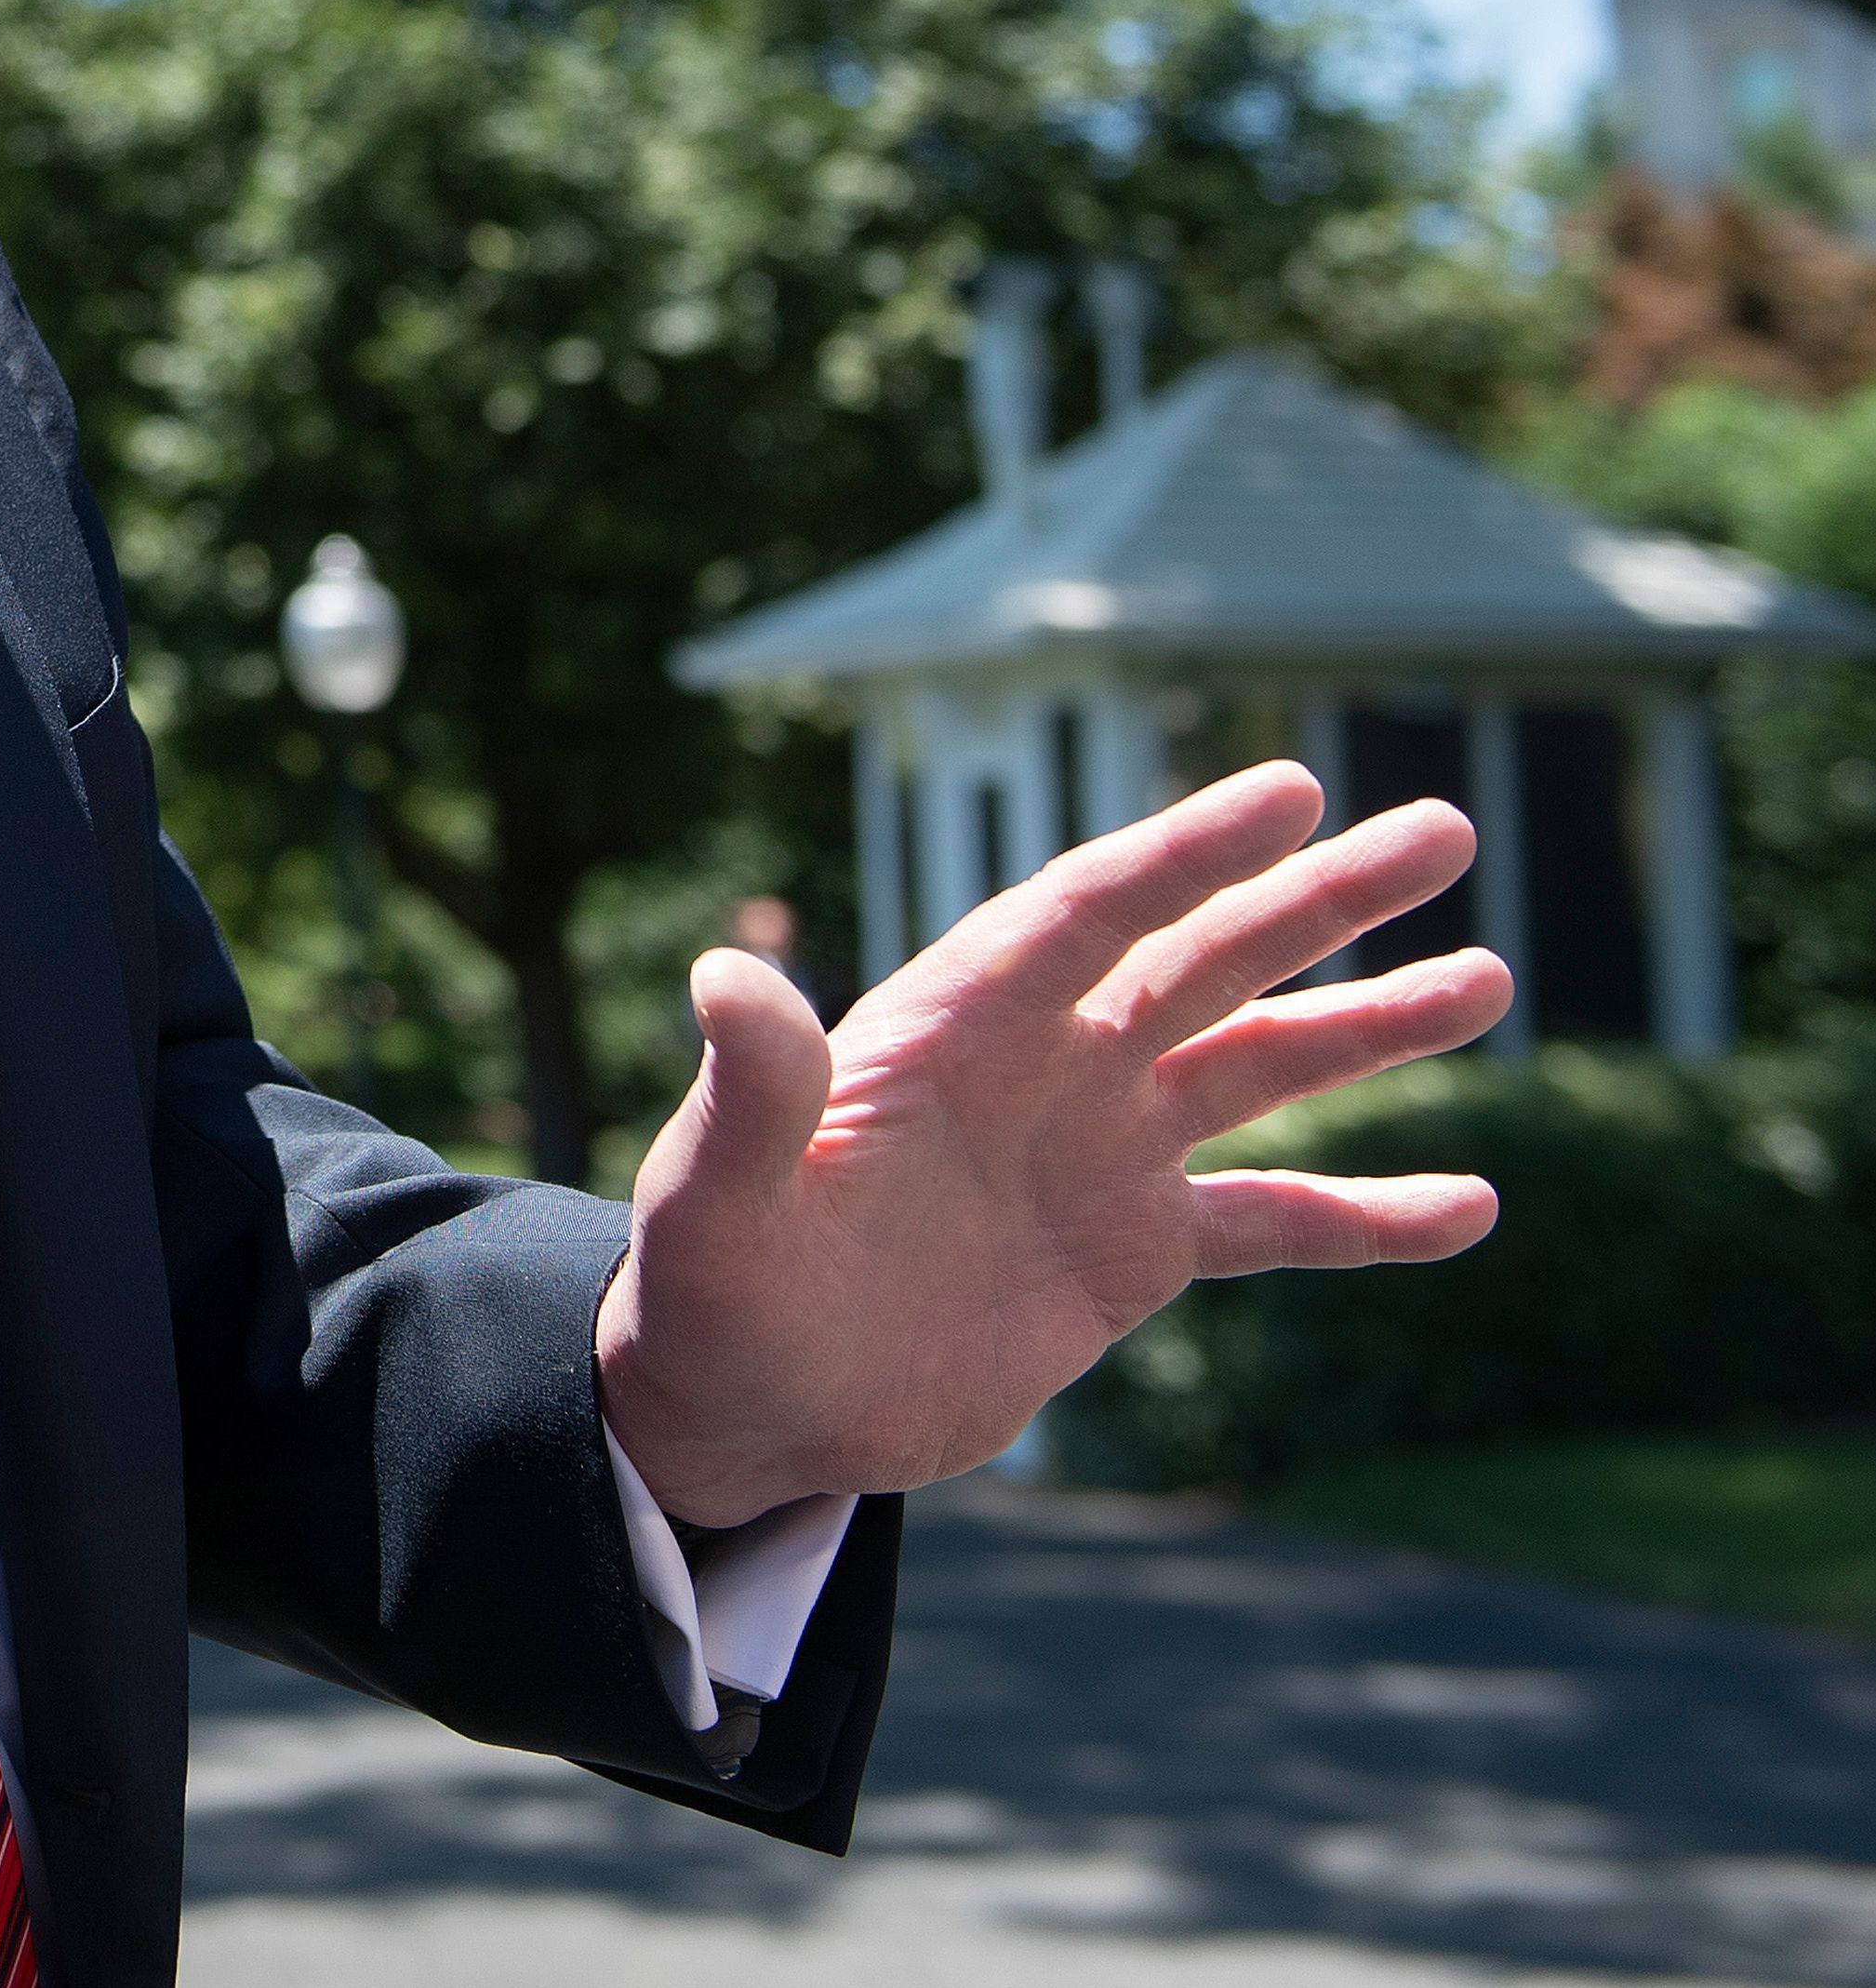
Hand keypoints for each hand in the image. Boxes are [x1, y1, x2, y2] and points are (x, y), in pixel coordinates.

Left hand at [594, 761, 1508, 1526]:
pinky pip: (1274, 1223)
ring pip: (1257, 1067)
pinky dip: (1368, 1216)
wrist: (747, 1405)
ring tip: (1490, 977)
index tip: (1292, 792)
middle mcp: (1040, 1067)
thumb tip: (724, 977)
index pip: (1085, 914)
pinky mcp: (1128, 1252)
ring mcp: (1095, 1153)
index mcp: (950, 1027)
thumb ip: (748, 1093)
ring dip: (1369, 1025)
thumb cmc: (708, 1290)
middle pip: (1200, 958)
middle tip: (1446, 827)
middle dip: (1318, 898)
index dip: (1186, 853)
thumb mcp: (715, 1196)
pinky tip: (1472, 1205)